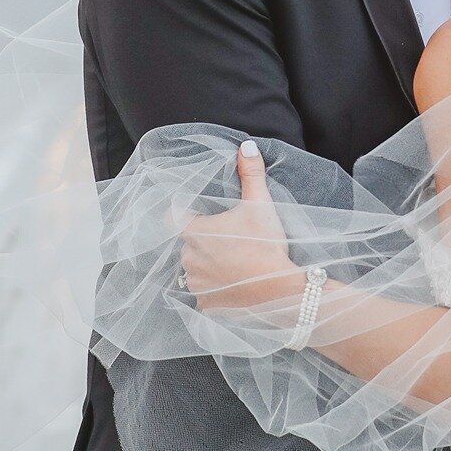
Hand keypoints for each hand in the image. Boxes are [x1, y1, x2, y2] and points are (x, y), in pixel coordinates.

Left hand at [179, 141, 297, 311]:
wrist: (278, 290)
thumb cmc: (265, 245)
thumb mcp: (260, 204)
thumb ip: (251, 173)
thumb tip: (245, 146)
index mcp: (194, 231)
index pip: (173, 217)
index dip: (183, 213)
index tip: (198, 213)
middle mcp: (188, 258)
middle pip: (188, 244)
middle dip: (205, 241)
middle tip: (231, 239)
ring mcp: (195, 284)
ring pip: (196, 270)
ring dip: (209, 266)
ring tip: (235, 263)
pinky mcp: (206, 304)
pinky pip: (206, 294)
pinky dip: (216, 290)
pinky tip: (235, 284)